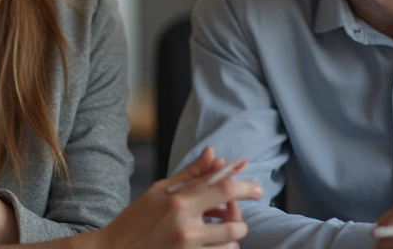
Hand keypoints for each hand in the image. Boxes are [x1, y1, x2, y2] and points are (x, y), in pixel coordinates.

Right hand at [94, 147, 261, 248]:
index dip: (245, 186)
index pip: (223, 189)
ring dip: (230, 238)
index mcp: (179, 203)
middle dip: (239, 218)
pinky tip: (210, 241)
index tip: (256, 189)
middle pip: (235, 224)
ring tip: (217, 230)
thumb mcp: (160, 190)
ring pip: (230, 246)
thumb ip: (191, 174)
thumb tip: (213, 154)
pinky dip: (220, 248)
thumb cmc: (136, 218)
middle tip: (232, 214)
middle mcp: (186, 228)